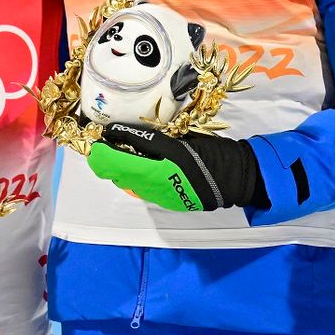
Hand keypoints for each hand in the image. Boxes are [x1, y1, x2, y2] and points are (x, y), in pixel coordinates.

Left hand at [91, 122, 264, 211]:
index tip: (99, 134)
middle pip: (111, 174)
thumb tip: (120, 133)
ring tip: (129, 150)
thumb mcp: (179, 142)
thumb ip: (148, 140)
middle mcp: (148, 187)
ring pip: (124, 182)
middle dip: (106, 157)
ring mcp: (156, 197)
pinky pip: (141, 188)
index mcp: (152, 170)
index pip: (110, 161)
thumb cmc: (211, 155)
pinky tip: (148, 165)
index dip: (99, 148)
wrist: (235, 181)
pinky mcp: (165, 201)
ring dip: (120, 167)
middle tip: (111, 140)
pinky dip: (137, 175)